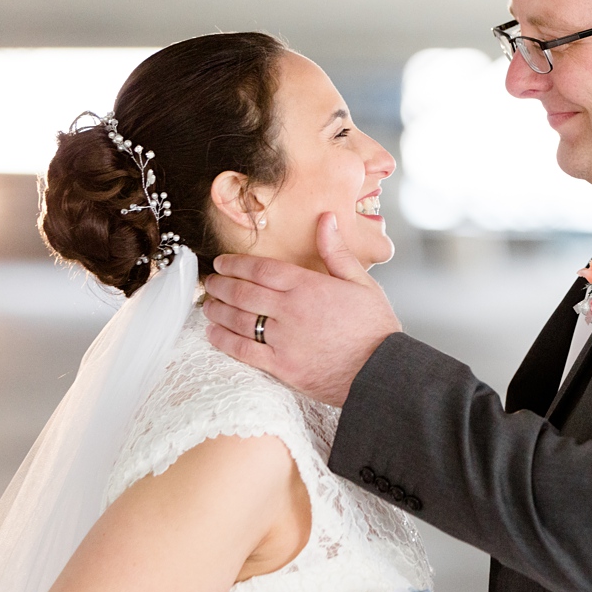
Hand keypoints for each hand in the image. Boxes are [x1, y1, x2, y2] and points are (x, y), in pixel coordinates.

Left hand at [202, 212, 400, 406]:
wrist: (383, 373)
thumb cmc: (375, 328)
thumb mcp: (361, 283)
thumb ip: (336, 251)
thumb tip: (326, 218)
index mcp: (308, 286)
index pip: (261, 269)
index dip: (236, 264)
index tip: (222, 262)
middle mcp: (291, 310)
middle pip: (243, 292)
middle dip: (221, 285)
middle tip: (210, 282)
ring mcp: (283, 340)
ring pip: (238, 320)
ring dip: (217, 310)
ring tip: (208, 305)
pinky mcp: (281, 367)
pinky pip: (243, 351)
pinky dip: (223, 340)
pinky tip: (213, 333)